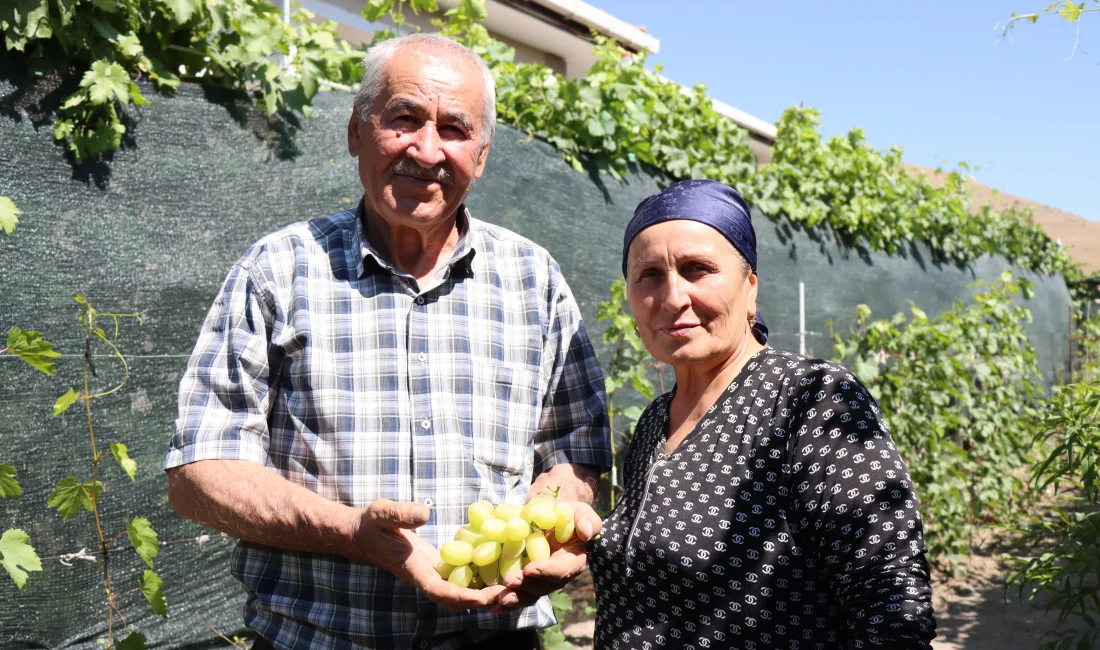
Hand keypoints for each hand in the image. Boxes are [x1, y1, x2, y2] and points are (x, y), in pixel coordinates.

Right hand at [353, 499, 504, 610]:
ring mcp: (433, 573)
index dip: (461, 596)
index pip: (438, 591)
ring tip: (513, 585)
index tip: (484, 598)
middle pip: (456, 598)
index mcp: (414, 569)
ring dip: (485, 592)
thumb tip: (425, 512)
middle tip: (511, 592)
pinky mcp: (439, 566)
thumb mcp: (382, 513)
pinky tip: (502, 569)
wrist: (363, 534)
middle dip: (482, 599)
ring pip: (461, 591)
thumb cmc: (372, 523)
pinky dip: (480, 578)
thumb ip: (401, 513)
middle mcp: (426, 576)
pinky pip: (461, 578)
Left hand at [491, 501, 601, 612]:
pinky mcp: (525, 582)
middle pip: (542, 588)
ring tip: (495, 599)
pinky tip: (488, 603)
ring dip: (512, 598)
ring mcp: (539, 582)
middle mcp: (556, 577)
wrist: (550, 517)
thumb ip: (587, 520)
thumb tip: (587, 533)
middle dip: (525, 587)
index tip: (530, 568)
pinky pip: (515, 594)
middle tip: (508, 581)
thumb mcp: (580, 511)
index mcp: (573, 562)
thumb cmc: (567, 514)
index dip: (547, 571)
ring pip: (527, 596)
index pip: (562, 570)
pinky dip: (501, 600)